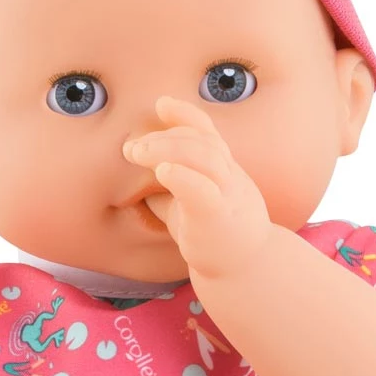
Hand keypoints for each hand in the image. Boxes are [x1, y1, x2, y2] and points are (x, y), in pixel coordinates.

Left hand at [123, 96, 271, 278]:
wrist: (244, 271)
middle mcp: (229, 177)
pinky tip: (163, 171)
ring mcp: (228, 197)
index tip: (161, 103)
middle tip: (131, 147)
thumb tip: (133, 180)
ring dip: (169, 149)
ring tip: (136, 152)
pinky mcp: (220, 220)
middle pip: (204, 141)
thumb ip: (168, 189)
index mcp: (223, 170)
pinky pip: (205, 192)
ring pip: (207, 159)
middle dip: (166, 136)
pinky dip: (183, 177)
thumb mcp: (188, 204)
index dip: (186, 114)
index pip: (208, 133)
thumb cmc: (213, 235)